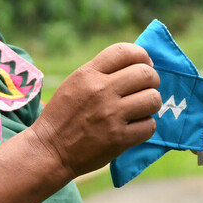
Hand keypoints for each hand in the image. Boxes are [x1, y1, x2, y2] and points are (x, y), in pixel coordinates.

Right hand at [31, 43, 160, 175]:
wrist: (49, 150)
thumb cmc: (63, 115)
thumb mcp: (74, 84)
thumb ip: (101, 72)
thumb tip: (138, 64)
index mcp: (88, 74)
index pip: (125, 51)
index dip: (142, 55)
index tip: (146, 65)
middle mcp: (101, 91)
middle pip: (146, 74)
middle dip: (152, 80)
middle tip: (145, 89)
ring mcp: (111, 115)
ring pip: (153, 99)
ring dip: (150, 104)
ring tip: (140, 109)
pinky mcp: (119, 138)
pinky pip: (150, 125)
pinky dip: (145, 127)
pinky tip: (135, 127)